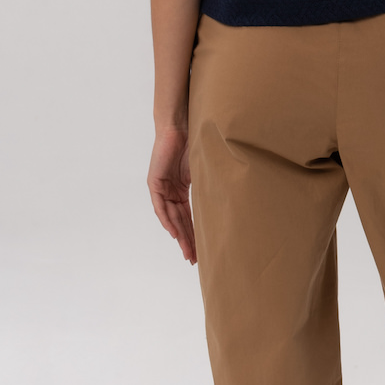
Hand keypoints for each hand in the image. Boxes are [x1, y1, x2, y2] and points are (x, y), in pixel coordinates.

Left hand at [148, 122, 196, 261]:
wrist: (181, 125)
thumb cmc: (195, 142)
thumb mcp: (204, 169)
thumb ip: (209, 185)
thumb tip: (229, 200)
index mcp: (181, 189)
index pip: (188, 217)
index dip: (194, 233)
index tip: (201, 249)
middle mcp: (170, 191)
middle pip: (179, 221)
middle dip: (187, 240)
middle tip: (193, 258)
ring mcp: (162, 187)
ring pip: (170, 218)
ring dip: (178, 235)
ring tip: (187, 252)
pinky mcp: (155, 182)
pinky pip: (161, 207)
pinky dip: (167, 220)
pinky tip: (175, 234)